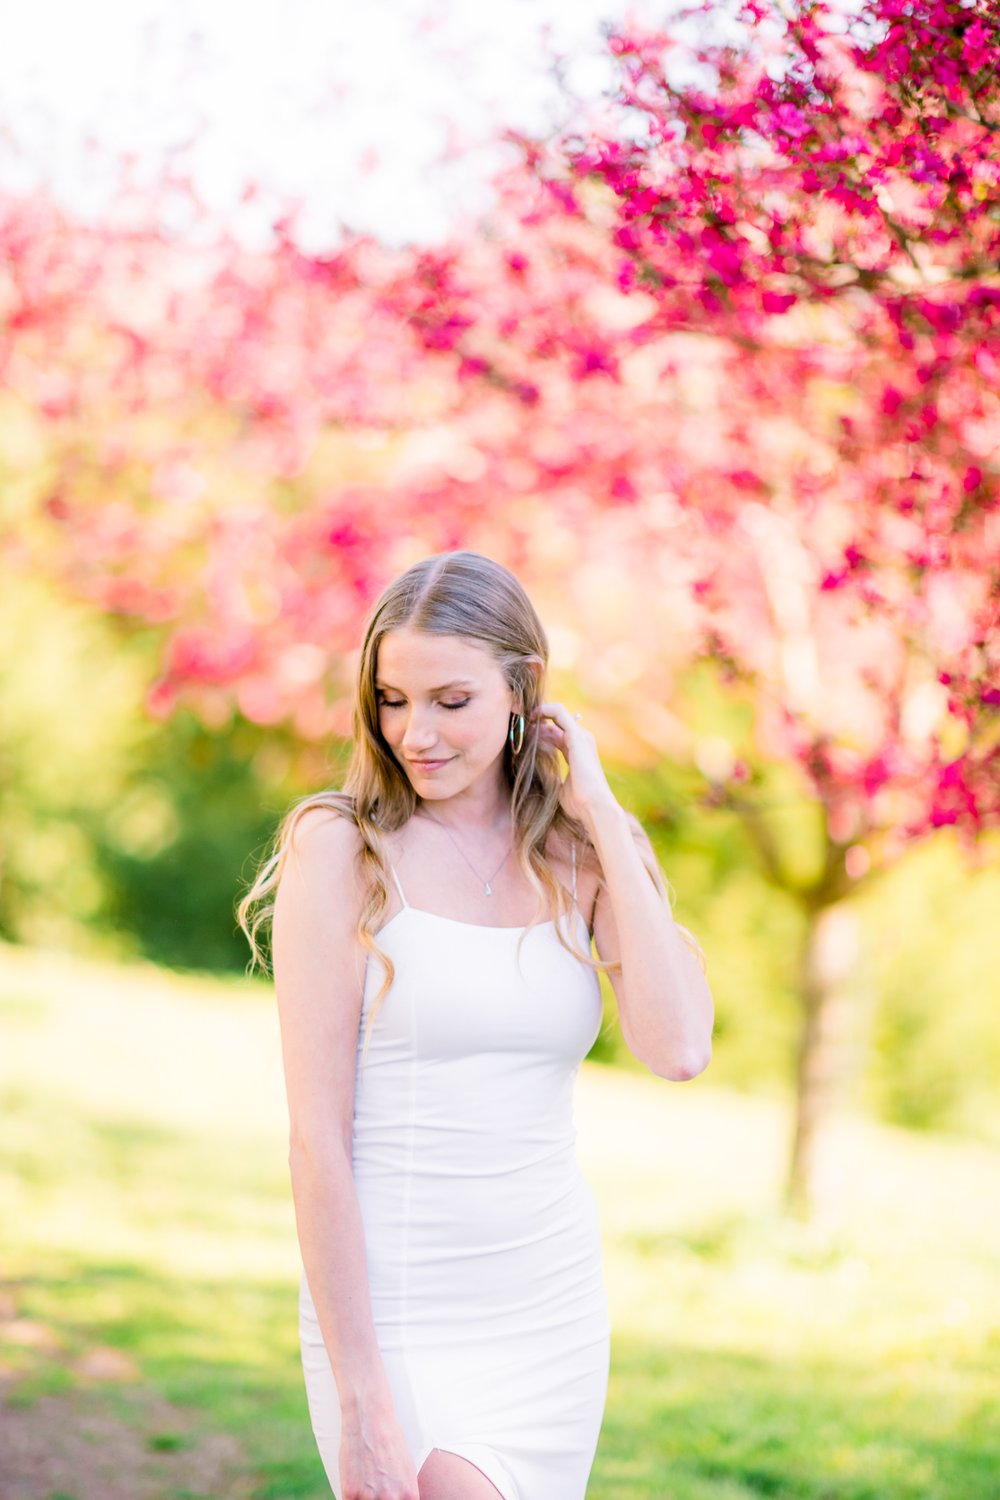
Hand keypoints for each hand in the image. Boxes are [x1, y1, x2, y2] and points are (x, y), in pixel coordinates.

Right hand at [339, 1401, 419, 1499]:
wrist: (369, 1419)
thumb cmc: (390, 1442)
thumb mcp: (407, 1470)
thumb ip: (404, 1494)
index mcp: (409, 1495)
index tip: (390, 1499)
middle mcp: (391, 1499)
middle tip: (375, 1490)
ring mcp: (369, 1498)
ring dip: (365, 1499)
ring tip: (366, 1483)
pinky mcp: (349, 1494)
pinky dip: (353, 1498)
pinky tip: (355, 1487)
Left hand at [531, 701, 618, 828]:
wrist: (594, 806)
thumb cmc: (579, 802)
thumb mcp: (560, 787)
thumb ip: (552, 777)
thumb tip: (538, 777)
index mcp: (577, 752)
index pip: (558, 734)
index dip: (540, 733)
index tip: (524, 736)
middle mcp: (581, 741)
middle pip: (556, 722)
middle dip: (537, 722)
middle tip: (520, 728)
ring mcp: (580, 736)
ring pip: (557, 713)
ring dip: (539, 714)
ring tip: (522, 722)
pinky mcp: (576, 735)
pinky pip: (558, 712)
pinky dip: (543, 710)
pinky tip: (530, 717)